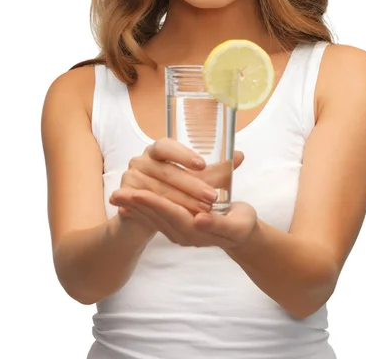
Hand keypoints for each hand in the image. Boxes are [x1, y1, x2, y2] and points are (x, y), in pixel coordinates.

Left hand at [110, 188, 257, 249]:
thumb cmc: (242, 225)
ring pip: (152, 218)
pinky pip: (154, 219)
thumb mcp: (237, 225)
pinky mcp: (176, 227)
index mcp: (197, 231)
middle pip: (156, 217)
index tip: (136, 192)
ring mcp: (177, 232)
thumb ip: (219, 223)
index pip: (171, 213)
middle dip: (136, 204)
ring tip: (116, 196)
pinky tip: (127, 202)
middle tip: (116, 193)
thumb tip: (201, 219)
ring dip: (134, 207)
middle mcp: (183, 234)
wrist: (242, 235)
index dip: (153, 203)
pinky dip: (140, 211)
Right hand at [112, 137, 243, 217]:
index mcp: (157, 150)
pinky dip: (165, 213)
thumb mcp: (197, 180)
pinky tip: (184, 219)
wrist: (149, 217)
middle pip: (165, 172)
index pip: (166, 145)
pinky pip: (146, 207)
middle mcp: (141, 160)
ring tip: (203, 212)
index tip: (202, 165)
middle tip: (212, 197)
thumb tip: (240, 155)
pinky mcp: (125, 198)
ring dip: (181, 202)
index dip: (183, 154)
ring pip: (158, 191)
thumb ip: (215, 170)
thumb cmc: (176, 192)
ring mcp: (130, 178)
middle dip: (190, 185)